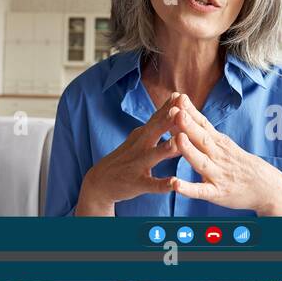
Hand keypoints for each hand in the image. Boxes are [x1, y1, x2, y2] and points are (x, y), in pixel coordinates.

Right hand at [74, 93, 181, 215]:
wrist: (99, 182)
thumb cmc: (126, 158)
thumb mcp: (138, 138)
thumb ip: (156, 124)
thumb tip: (174, 106)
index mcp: (142, 135)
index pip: (156, 118)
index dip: (169, 107)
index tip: (182, 95)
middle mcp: (140, 147)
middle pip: (154, 131)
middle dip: (167, 120)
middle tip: (181, 109)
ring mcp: (137, 165)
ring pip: (153, 156)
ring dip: (165, 149)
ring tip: (179, 143)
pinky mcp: (136, 183)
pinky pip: (151, 184)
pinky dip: (162, 184)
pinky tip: (174, 184)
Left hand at [167, 94, 281, 215]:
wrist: (270, 189)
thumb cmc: (244, 167)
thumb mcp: (227, 147)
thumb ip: (208, 135)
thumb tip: (188, 118)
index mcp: (220, 144)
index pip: (204, 124)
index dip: (190, 111)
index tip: (177, 98)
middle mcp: (219, 156)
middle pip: (202, 138)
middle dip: (188, 124)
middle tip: (174, 110)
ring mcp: (218, 175)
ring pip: (201, 161)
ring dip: (189, 150)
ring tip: (177, 138)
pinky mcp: (217, 193)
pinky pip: (201, 191)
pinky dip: (188, 188)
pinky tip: (176, 184)